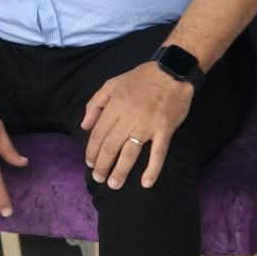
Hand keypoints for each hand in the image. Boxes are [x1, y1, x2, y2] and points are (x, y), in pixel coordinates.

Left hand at [82, 63, 193, 190]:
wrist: (172, 71)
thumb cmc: (141, 78)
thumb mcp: (112, 84)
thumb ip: (95, 104)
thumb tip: (84, 126)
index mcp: (115, 106)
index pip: (99, 134)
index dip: (92, 151)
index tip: (89, 163)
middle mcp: (129, 117)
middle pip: (111, 146)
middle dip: (102, 165)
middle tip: (98, 179)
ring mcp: (148, 125)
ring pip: (130, 153)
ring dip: (120, 171)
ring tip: (114, 184)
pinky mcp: (165, 129)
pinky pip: (158, 153)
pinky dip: (152, 169)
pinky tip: (145, 183)